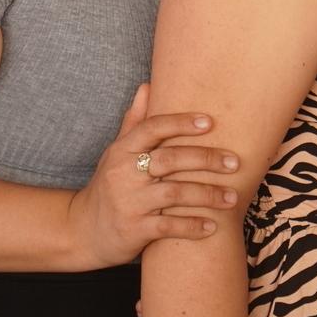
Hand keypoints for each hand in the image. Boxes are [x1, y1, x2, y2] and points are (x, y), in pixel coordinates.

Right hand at [65, 84, 242, 269]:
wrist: (81, 231)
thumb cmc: (109, 185)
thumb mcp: (116, 152)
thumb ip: (134, 122)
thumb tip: (147, 85)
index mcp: (122, 151)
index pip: (153, 128)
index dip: (181, 123)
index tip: (210, 121)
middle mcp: (123, 173)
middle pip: (170, 159)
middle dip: (206, 159)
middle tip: (234, 162)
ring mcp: (128, 202)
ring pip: (174, 193)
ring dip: (207, 195)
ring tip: (232, 197)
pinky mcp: (133, 230)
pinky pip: (168, 226)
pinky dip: (192, 226)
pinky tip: (213, 226)